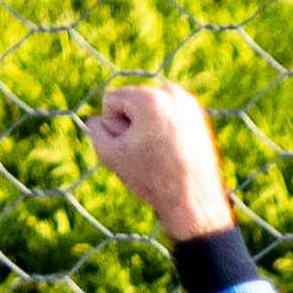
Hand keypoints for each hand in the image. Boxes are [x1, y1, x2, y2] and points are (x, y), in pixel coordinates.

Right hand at [84, 79, 232, 243]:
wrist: (193, 200)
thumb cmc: (151, 179)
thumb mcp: (111, 156)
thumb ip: (95, 132)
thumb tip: (97, 119)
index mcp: (149, 98)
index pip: (111, 100)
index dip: (112, 127)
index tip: (129, 147)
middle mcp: (170, 92)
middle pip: (131, 101)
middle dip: (131, 125)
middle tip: (146, 153)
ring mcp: (187, 101)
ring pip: (148, 108)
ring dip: (145, 127)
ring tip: (158, 152)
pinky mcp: (197, 113)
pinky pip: (166, 114)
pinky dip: (162, 129)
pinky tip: (170, 151)